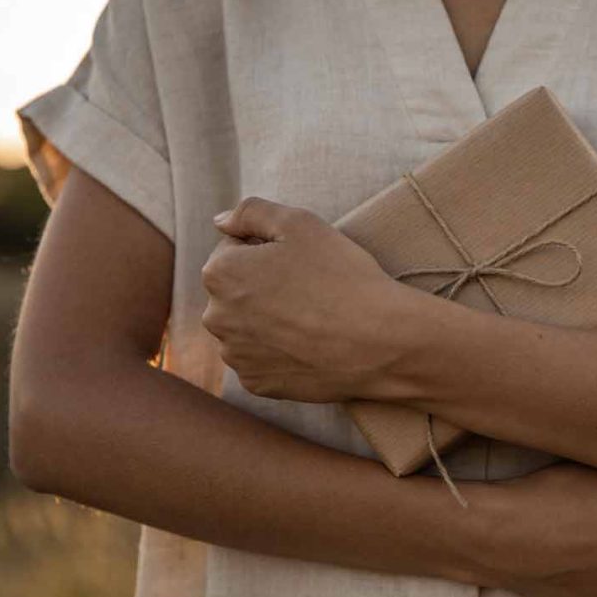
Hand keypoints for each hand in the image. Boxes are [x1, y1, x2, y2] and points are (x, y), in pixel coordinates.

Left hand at [200, 197, 417, 401]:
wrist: (379, 341)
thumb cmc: (341, 277)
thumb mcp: (300, 224)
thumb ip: (251, 212)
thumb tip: (220, 221)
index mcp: (220, 273)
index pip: (234, 251)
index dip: (270, 251)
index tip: (301, 262)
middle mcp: (216, 318)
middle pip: (237, 292)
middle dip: (263, 287)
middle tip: (309, 289)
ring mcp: (237, 356)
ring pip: (247, 328)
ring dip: (269, 321)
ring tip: (312, 318)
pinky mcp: (258, 384)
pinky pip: (262, 360)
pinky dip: (280, 352)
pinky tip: (309, 345)